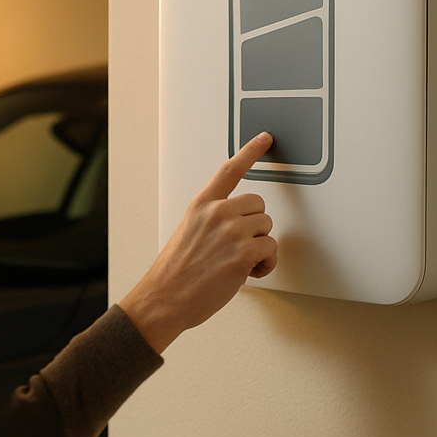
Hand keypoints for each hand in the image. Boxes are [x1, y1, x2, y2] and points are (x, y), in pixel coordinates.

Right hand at [119, 132, 276, 353]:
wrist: (164, 298)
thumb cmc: (175, 273)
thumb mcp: (188, 232)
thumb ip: (212, 220)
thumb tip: (239, 225)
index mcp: (201, 205)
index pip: (229, 170)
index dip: (250, 151)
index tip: (265, 138)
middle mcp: (217, 212)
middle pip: (260, 206)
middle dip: (255, 228)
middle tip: (238, 248)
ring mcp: (231, 231)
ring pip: (268, 229)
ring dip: (260, 248)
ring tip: (239, 264)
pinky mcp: (244, 252)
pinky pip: (272, 250)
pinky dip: (265, 265)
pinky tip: (248, 273)